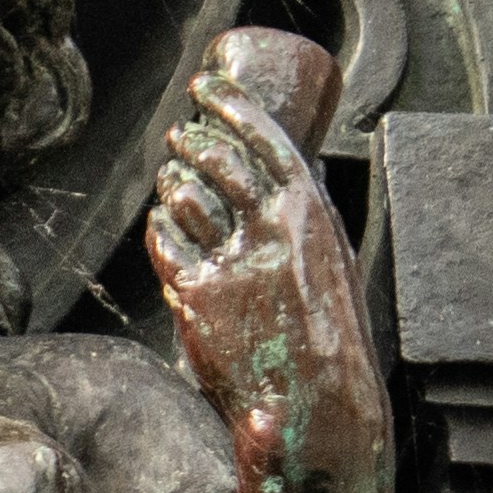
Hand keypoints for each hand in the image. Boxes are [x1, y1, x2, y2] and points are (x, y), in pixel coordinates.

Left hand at [136, 27, 375, 469]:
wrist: (312, 404)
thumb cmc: (329, 340)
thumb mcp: (332, 265)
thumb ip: (300, 225)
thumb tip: (278, 189)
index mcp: (309, 214)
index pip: (264, 136)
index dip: (230, 105)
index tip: (208, 88)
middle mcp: (268, 228)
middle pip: (217, 160)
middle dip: (192, 139)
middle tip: (180, 133)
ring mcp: (230, 260)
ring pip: (185, 198)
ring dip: (173, 180)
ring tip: (171, 174)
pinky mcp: (198, 294)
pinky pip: (166, 245)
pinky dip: (160, 228)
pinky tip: (160, 222)